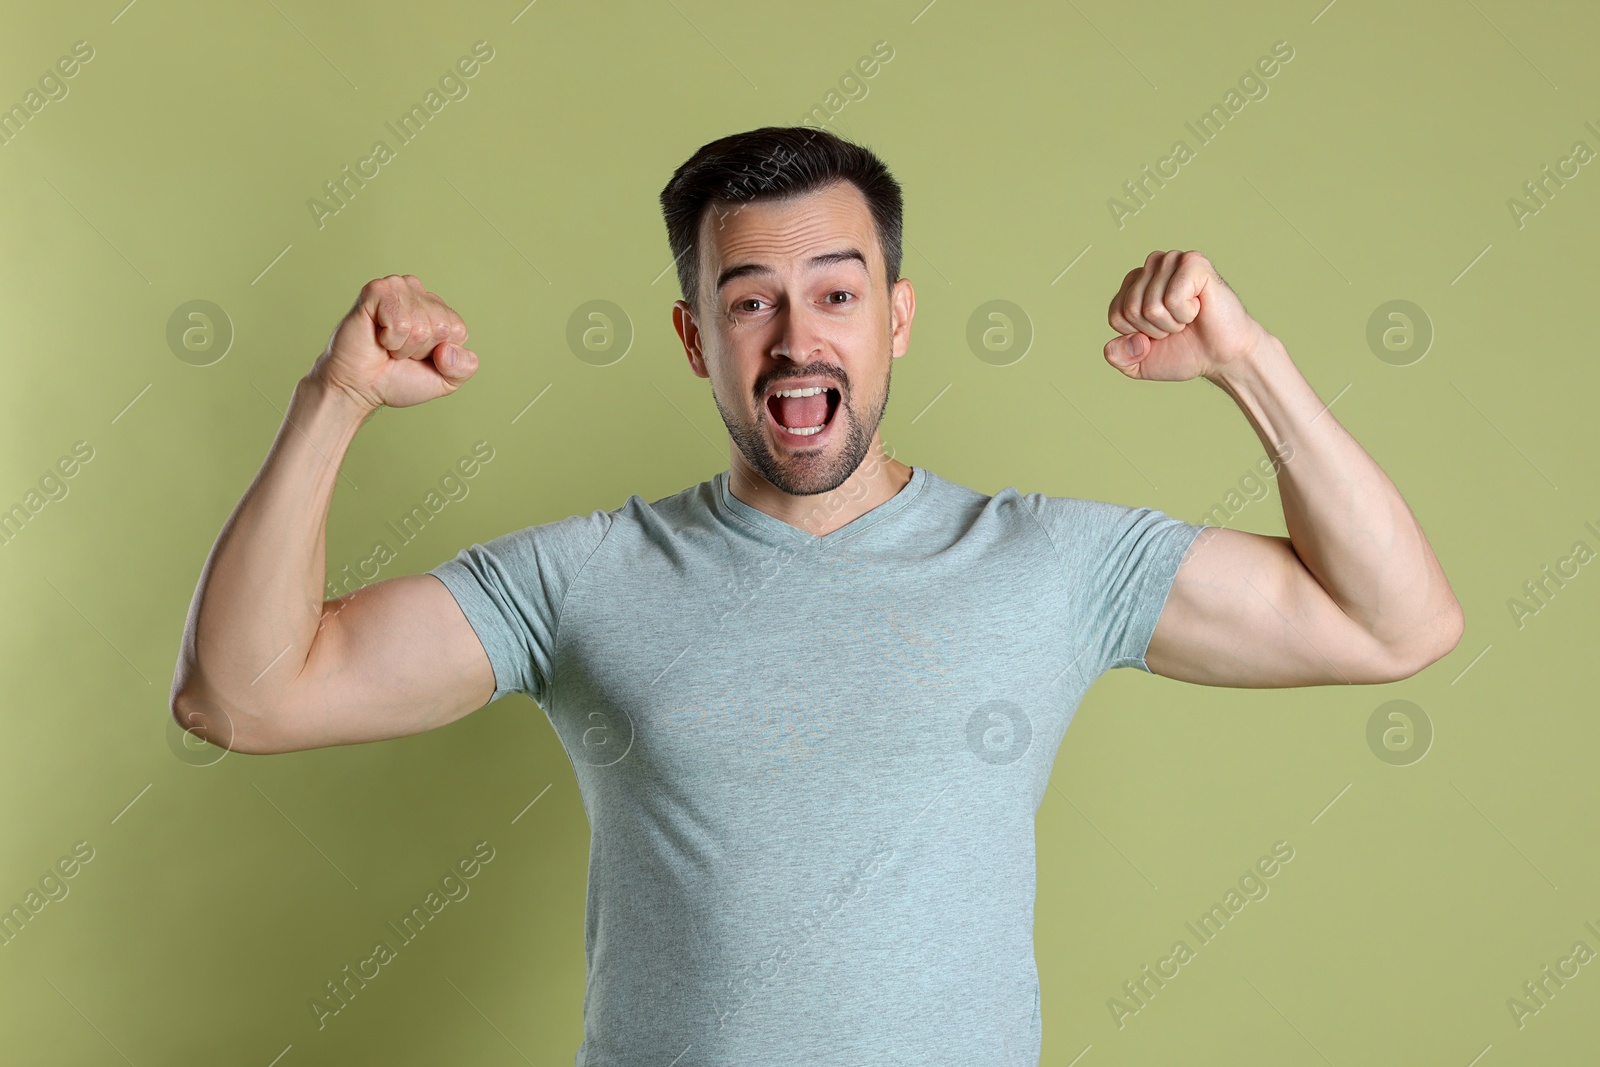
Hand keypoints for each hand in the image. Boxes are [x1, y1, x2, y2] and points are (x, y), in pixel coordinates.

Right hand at [308, 275, 478, 411]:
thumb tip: (448, 348)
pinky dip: (390, 339)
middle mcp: (420, 294)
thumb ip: (464, 367)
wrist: (359, 388)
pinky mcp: (377, 290)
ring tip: (387, 344)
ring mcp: (398, 288)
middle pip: (441, 328)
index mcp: (439, 310)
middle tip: (398, 351)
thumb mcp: (445, 380)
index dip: (438, 354)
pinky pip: (400, 322)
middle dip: (419, 350)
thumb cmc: (397, 379)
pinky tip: (377, 336)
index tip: (416, 357)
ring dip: (403, 346)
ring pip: (421, 326)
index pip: (458, 331)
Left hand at [1103, 250, 1266, 382]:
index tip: (1160, 333)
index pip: (1116, 315)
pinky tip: (1198, 308)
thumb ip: (1117, 357)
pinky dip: (1185, 313)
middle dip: (1154, 329)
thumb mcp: (1139, 364)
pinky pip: (1172, 299)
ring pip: (1150, 306)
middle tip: (1177, 327)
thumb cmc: (1184, 352)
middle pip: (1130, 309)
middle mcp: (1153, 266)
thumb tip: (1116, 344)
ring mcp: (1173, 261)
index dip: (1137, 335)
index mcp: (1135, 283)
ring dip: (1171, 323)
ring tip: (1188, 318)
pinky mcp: (1193, 262)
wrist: (1222, 357)